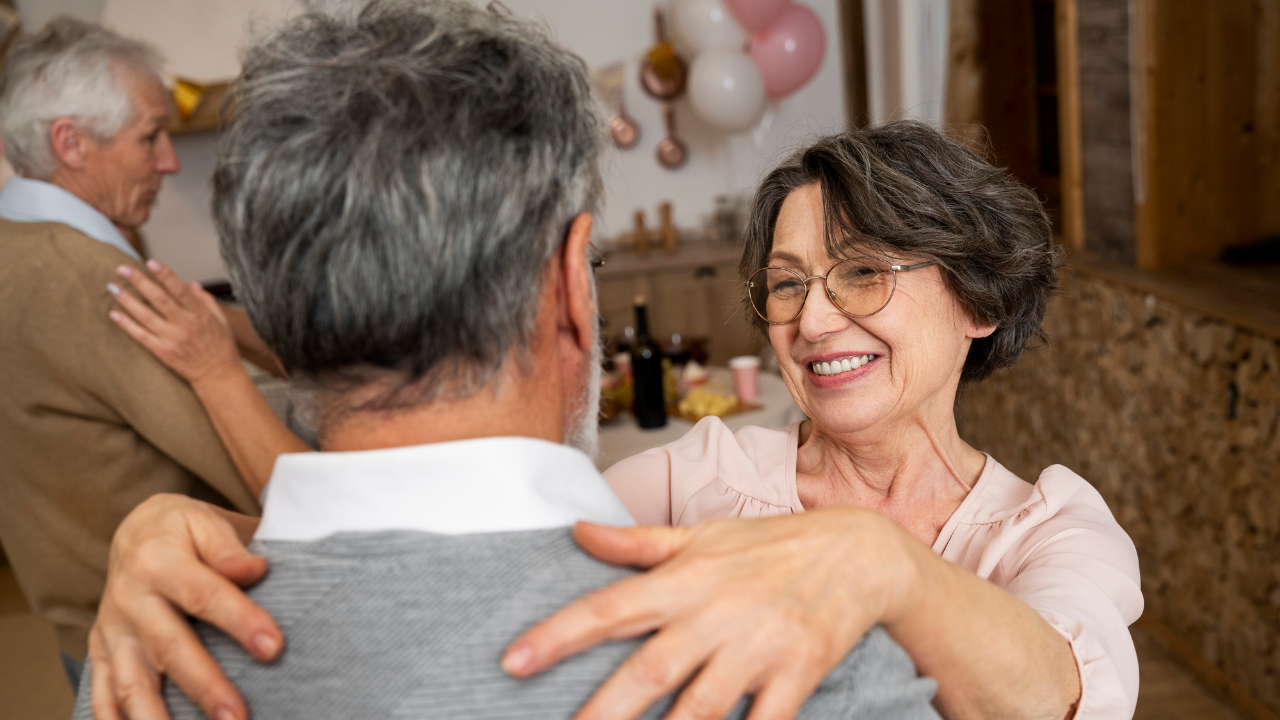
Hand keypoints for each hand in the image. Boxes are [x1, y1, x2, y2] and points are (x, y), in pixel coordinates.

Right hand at [88, 494, 281, 719]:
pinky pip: (103, 696)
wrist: (134, 533)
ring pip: (131, 683)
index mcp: (158, 560)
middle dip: (205, 686)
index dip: (239, 621)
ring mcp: (112, 631)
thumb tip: (256, 569)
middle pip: (170, 648)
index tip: (274, 647)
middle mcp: (129, 599)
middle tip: (238, 718)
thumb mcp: (205, 521)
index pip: (204, 595)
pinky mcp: (101, 653)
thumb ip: (229, 547)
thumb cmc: (184, 530)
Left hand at [107, 260, 240, 386]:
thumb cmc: (221, 345)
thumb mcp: (221, 319)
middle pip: (159, 299)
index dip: (165, 275)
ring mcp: (172, 339)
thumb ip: (206, 300)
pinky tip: (114, 314)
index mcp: (200, 314)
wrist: (218, 374)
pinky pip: (141, 336)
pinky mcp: (163, 352)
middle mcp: (185, 325)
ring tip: (112, 287)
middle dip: (140, 282)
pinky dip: (126, 325)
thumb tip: (190, 283)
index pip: (180, 290)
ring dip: (127, 301)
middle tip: (122, 269)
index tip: (150, 262)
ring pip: (145, 316)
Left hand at [502, 508, 921, 719]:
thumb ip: (637, 543)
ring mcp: (759, 649)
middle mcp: (716, 613)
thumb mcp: (702, 535)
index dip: (558, 635)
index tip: (514, 661)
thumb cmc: (771, 546)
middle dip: (601, 713)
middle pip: (649, 671)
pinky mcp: (798, 676)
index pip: (610, 607)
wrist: (859, 552)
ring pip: (700, 709)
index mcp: (685, 578)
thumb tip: (577, 532)